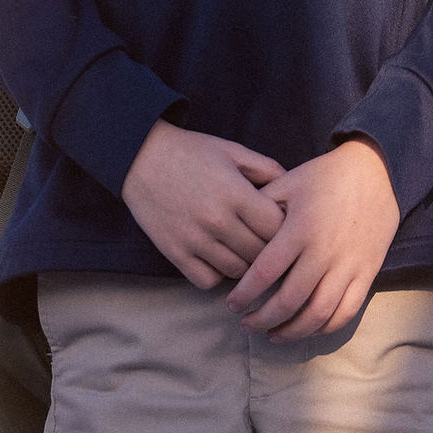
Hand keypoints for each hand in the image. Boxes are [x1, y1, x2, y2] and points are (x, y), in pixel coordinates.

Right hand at [121, 121, 285, 288]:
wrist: (140, 157)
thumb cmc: (191, 152)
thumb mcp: (232, 151)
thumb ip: (266, 168)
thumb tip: (292, 190)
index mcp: (236, 194)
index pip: (277, 229)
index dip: (286, 229)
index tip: (284, 226)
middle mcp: (217, 221)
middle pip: (260, 254)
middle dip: (269, 249)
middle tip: (268, 242)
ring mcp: (195, 240)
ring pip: (237, 271)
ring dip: (244, 263)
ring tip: (244, 249)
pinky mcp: (175, 253)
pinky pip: (207, 281)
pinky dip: (216, 274)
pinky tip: (218, 257)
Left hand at [225, 139, 400, 338]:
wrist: (376, 172)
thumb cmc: (325, 176)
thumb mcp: (288, 183)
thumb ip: (261, 207)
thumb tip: (235, 232)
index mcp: (300, 228)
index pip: (265, 273)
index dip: (245, 294)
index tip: (232, 304)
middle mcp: (325, 251)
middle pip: (289, 300)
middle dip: (262, 319)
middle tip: (246, 324)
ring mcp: (349, 265)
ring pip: (318, 313)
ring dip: (292, 331)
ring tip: (272, 335)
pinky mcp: (368, 272)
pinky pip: (347, 311)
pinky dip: (325, 328)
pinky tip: (307, 329)